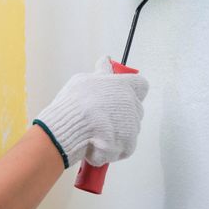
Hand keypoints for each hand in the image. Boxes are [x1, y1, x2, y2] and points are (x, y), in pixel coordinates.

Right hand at [33, 56, 148, 167]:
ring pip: (128, 129)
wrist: (68, 129)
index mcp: (122, 85)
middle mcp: (131, 104)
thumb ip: (100, 72)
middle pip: (134, 109)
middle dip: (120, 113)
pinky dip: (112, 147)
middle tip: (101, 117)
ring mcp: (132, 125)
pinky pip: (124, 146)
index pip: (140, 84)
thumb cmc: (73, 105)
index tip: (121, 93)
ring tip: (95, 131)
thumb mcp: (83, 80)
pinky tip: (97, 142)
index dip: (131, 89)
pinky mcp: (128, 144)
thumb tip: (106, 60)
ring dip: (115, 131)